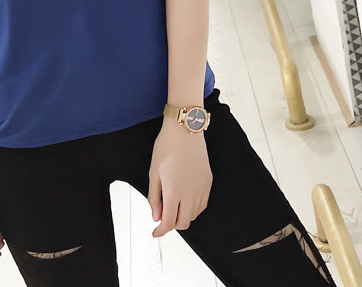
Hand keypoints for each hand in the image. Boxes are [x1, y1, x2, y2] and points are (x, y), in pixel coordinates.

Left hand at [147, 120, 212, 237]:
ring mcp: (201, 188)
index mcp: (174, 191)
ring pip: (194, 215)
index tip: (155, 232)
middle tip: (162, 217)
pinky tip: (185, 200)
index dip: (160, 230)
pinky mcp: (208, 182)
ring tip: (172, 205)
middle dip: (171, 225)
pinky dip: (193, 208)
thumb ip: (154, 197)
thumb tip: (156, 217)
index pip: (169, 222)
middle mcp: (190, 194)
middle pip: (183, 223)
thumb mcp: (154, 171)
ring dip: (183, 216)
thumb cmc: (166, 147)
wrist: (185, 129)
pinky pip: (202, 204)